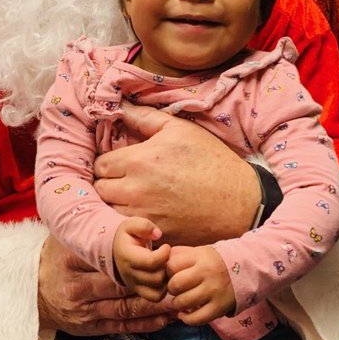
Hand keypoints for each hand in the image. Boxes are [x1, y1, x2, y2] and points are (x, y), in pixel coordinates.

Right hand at [38, 235, 173, 336]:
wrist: (31, 292)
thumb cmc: (56, 258)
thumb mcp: (69, 237)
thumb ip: (98, 228)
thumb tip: (142, 224)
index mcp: (73, 260)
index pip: (113, 260)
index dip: (142, 259)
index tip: (166, 254)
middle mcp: (77, 286)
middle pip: (122, 286)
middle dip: (153, 283)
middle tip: (179, 279)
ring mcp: (83, 310)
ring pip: (126, 309)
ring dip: (154, 307)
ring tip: (179, 300)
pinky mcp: (88, 326)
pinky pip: (121, 326)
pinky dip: (145, 323)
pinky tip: (164, 319)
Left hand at [93, 104, 261, 245]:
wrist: (238, 202)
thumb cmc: (210, 161)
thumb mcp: (180, 130)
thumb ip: (145, 117)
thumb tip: (120, 104)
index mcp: (138, 161)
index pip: (99, 165)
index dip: (108, 163)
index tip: (120, 164)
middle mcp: (134, 190)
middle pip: (99, 189)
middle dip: (108, 183)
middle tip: (124, 181)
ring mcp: (142, 216)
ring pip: (108, 210)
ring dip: (115, 204)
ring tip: (133, 198)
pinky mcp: (152, 235)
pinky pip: (125, 230)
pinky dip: (128, 223)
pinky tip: (143, 214)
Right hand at [113, 217, 170, 301]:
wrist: (115, 249)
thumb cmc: (128, 235)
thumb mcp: (132, 224)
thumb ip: (144, 226)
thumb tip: (158, 234)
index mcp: (128, 257)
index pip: (151, 262)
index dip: (164, 254)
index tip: (167, 246)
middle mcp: (130, 274)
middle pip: (157, 278)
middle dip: (167, 267)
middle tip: (169, 257)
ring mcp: (134, 285)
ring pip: (158, 291)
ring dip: (167, 279)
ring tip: (167, 267)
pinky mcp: (140, 291)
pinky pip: (156, 298)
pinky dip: (164, 289)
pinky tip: (165, 276)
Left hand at [166, 245, 235, 324]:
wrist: (246, 271)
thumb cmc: (214, 263)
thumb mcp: (199, 252)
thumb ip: (179, 254)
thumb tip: (158, 262)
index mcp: (200, 257)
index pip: (171, 265)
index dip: (167, 272)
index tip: (171, 275)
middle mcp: (207, 273)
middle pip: (175, 284)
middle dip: (171, 289)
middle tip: (176, 289)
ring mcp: (214, 291)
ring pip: (183, 302)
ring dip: (177, 304)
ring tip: (181, 300)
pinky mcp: (219, 308)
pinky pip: (196, 319)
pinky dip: (186, 319)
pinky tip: (185, 314)